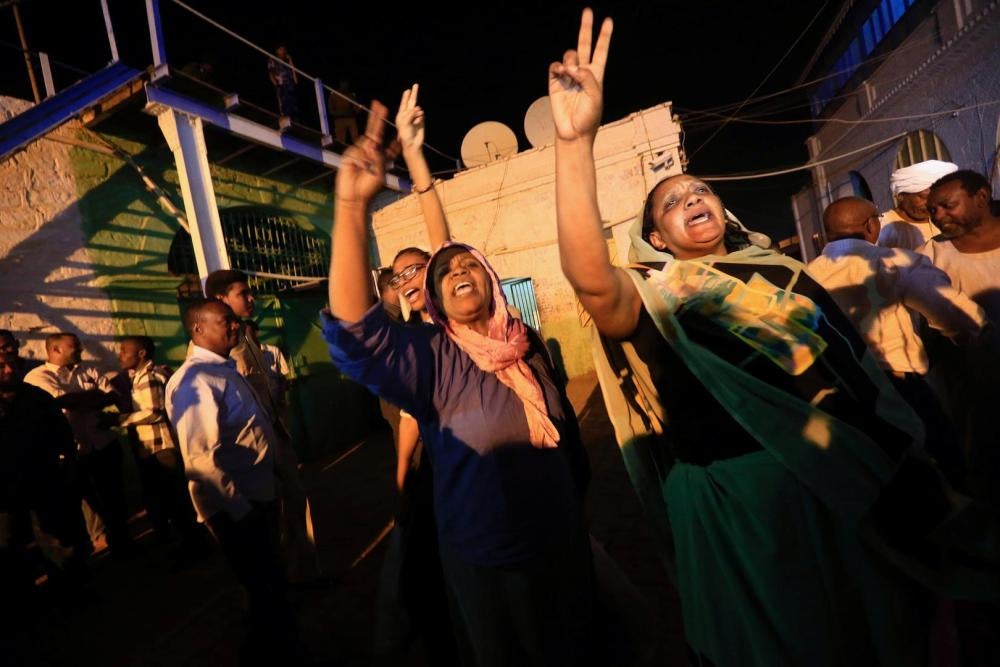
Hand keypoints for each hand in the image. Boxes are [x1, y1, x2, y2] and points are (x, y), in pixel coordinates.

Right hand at [335, 100, 388, 205]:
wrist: (354, 197)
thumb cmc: (369, 188)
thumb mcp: (379, 172)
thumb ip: (378, 157)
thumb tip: (373, 144)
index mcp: (379, 158)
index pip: (388, 145)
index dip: (392, 136)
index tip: (398, 128)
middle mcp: (369, 153)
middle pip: (373, 133)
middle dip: (377, 119)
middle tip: (380, 105)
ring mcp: (358, 153)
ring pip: (364, 144)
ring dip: (368, 153)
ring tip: (367, 168)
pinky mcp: (348, 157)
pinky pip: (356, 153)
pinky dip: (359, 160)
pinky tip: (359, 169)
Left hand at [395, 84, 424, 152]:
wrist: (412, 144)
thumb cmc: (405, 134)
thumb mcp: (404, 122)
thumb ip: (410, 113)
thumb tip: (419, 109)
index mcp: (401, 115)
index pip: (404, 103)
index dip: (406, 97)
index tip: (407, 90)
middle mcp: (408, 115)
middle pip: (412, 102)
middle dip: (414, 94)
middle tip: (416, 85)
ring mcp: (415, 117)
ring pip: (417, 109)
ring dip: (416, 114)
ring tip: (414, 122)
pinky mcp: (421, 121)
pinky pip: (422, 115)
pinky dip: (420, 118)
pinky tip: (417, 123)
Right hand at [548, 8, 612, 141]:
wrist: (573, 133)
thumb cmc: (588, 117)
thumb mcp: (596, 96)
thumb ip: (588, 77)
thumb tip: (572, 67)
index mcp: (596, 75)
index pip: (601, 51)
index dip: (604, 36)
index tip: (608, 21)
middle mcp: (582, 73)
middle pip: (584, 45)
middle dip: (586, 28)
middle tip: (587, 10)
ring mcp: (568, 76)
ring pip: (569, 56)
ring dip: (571, 61)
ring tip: (571, 75)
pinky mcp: (555, 82)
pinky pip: (555, 66)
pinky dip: (558, 67)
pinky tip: (561, 73)